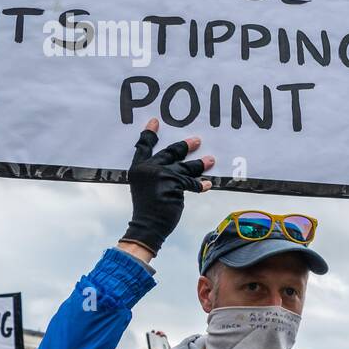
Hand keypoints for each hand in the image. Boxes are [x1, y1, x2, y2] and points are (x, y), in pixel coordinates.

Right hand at [120, 119, 213, 256]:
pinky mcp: (173, 183)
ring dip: (200, 164)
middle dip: (185, 146)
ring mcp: (160, 175)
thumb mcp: (146, 188)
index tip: (154, 121)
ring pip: (185, 166)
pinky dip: (201, 184)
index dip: (149, 134)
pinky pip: (192, 182)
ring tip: (211, 160)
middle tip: (197, 140)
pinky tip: (208, 184)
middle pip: (170, 152)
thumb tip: (177, 165)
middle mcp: (147, 169)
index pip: (143, 147)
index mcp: (138, 169)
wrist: (147, 227)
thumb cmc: (148, 210)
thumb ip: (155, 175)